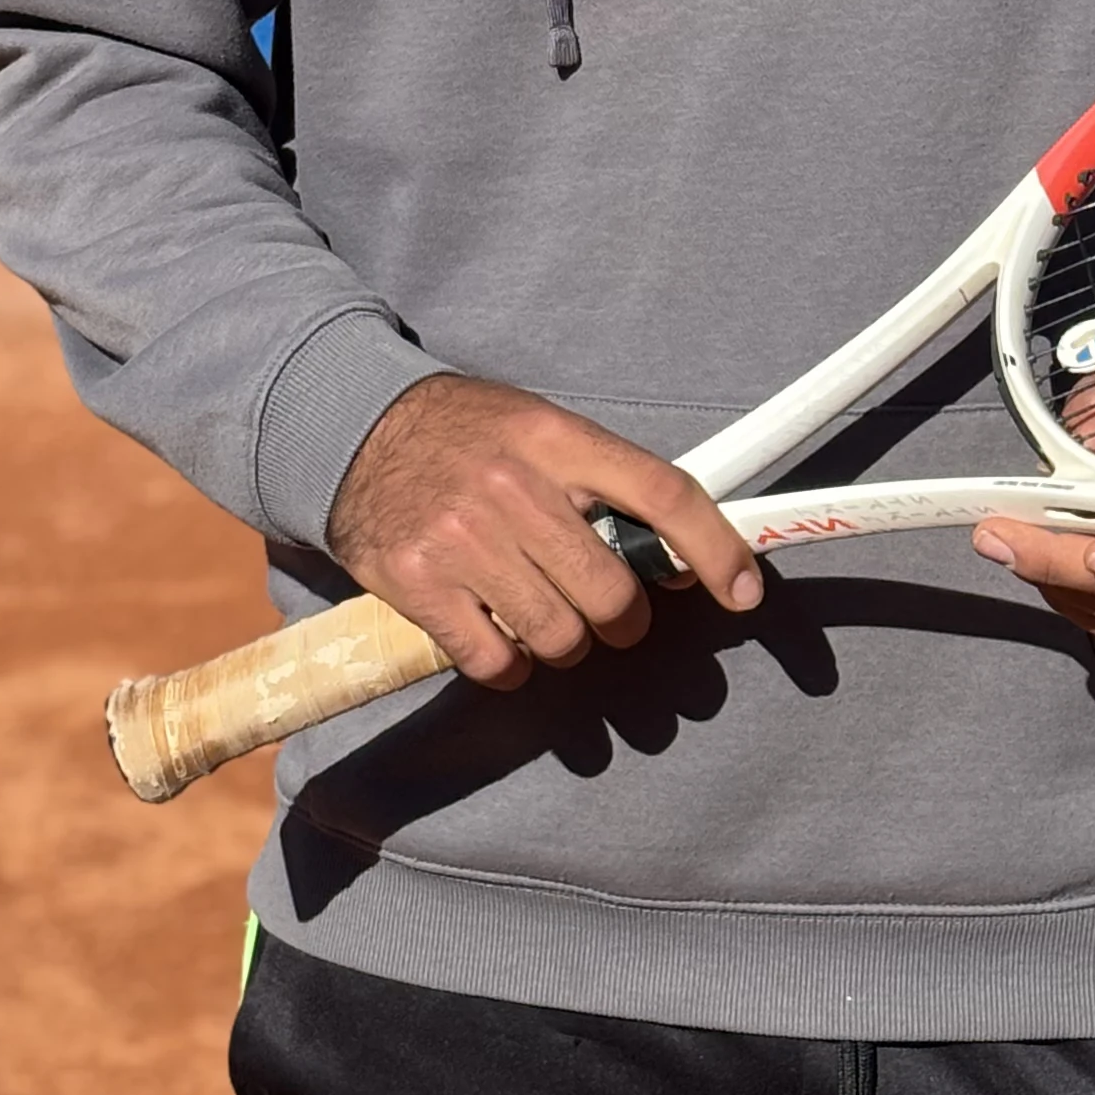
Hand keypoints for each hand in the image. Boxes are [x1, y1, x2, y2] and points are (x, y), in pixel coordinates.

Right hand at [327, 375, 763, 689]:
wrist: (349, 429)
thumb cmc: (464, 435)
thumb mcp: (537, 429)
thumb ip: (601, 484)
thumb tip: (676, 562)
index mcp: (558, 438)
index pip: (662, 493)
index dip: (715, 548)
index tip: (745, 591)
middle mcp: (515, 488)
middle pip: (613, 593)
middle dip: (623, 621)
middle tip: (609, 618)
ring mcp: (465, 539)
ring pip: (560, 636)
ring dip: (565, 645)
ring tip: (542, 618)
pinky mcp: (420, 585)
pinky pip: (497, 662)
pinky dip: (511, 665)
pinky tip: (500, 638)